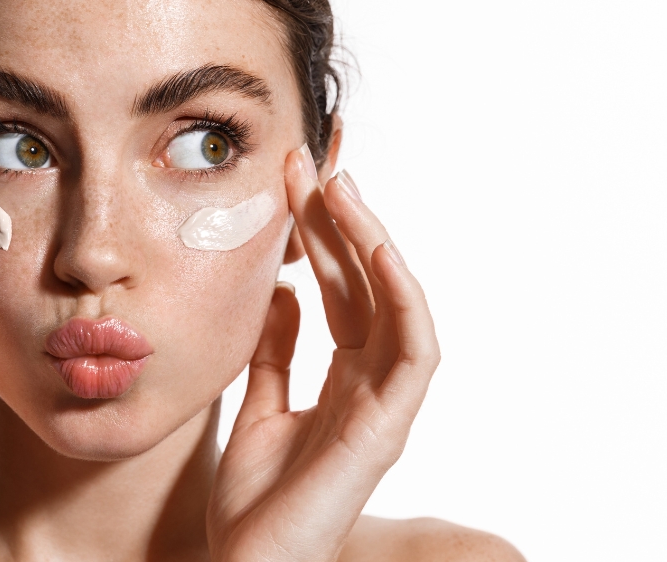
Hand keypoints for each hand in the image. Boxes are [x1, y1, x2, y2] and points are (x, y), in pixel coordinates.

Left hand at [207, 147, 440, 560]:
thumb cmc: (254, 502)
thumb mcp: (257, 406)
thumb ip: (274, 353)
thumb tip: (280, 292)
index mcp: (344, 377)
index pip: (340, 287)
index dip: (320, 232)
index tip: (290, 179)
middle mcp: (371, 383)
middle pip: (364, 285)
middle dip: (339, 221)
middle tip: (308, 163)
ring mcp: (385, 403)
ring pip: (396, 304)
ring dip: (372, 243)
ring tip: (339, 188)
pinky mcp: (389, 427)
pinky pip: (413, 351)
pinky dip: (402, 297)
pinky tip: (377, 251)